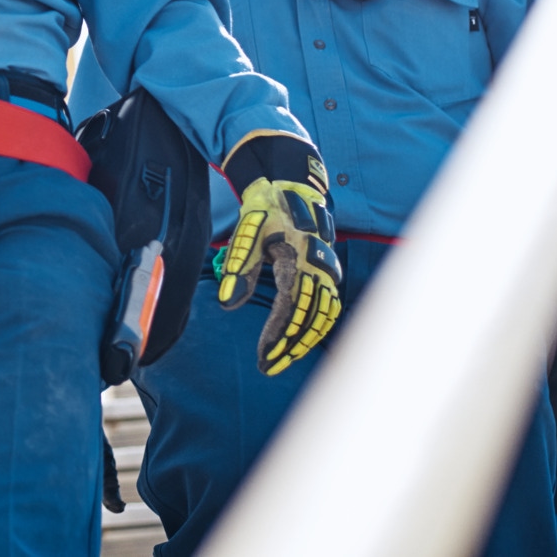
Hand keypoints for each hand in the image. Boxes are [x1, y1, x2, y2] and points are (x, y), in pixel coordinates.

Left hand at [218, 133, 343, 374]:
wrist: (291, 189)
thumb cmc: (267, 211)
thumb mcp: (248, 234)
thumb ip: (239, 268)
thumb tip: (227, 303)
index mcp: (299, 261)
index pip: (290, 309)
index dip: (277, 336)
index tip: (264, 358)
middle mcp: (319, 270)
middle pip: (309, 319)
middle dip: (289, 346)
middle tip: (269, 367)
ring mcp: (327, 272)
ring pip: (323, 317)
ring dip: (304, 341)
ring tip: (283, 360)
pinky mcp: (328, 273)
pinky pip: (328, 308)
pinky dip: (317, 328)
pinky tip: (303, 342)